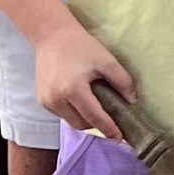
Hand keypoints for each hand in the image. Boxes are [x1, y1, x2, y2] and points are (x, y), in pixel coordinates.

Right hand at [35, 23, 138, 139]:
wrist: (52, 36)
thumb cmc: (81, 46)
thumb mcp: (107, 60)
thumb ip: (123, 81)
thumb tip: (132, 102)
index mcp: (73, 89)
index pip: (95, 117)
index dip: (109, 129)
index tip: (120, 138)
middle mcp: (56, 99)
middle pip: (82, 124)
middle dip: (97, 124)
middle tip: (111, 116)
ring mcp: (46, 101)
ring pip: (71, 121)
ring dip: (85, 118)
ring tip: (95, 104)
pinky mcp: (41, 100)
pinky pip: (62, 114)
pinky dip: (73, 112)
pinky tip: (80, 99)